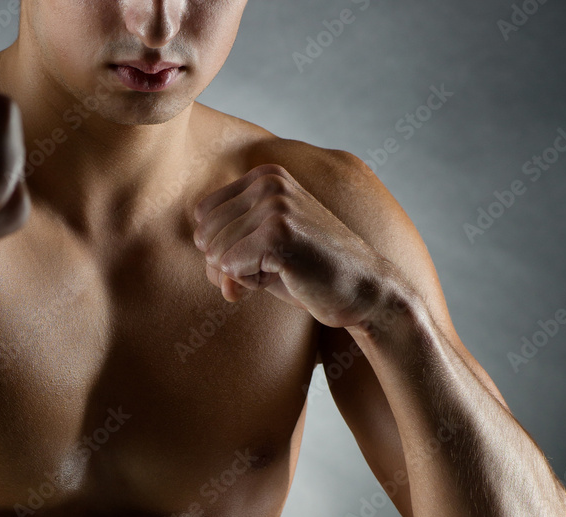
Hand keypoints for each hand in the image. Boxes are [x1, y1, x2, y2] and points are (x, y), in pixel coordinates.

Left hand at [192, 163, 396, 327]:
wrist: (363, 290)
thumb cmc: (310, 274)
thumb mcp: (259, 255)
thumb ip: (222, 254)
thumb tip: (210, 268)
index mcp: (264, 176)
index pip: (202, 216)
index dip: (224, 248)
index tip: (264, 253)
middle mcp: (268, 182)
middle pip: (204, 236)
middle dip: (232, 264)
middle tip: (276, 265)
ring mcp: (274, 205)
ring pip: (215, 254)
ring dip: (244, 275)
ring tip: (284, 268)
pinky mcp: (277, 234)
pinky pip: (229, 268)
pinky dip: (251, 283)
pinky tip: (286, 275)